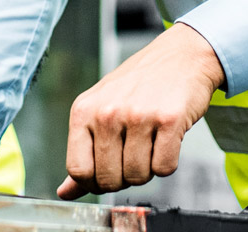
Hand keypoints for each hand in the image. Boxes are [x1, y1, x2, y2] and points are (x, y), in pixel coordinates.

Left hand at [57, 22, 224, 199]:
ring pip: (137, 177)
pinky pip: (164, 168)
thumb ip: (83, 152)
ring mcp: (138, 115)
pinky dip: (167, 162)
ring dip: (147, 169)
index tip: (107, 172)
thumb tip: (65, 191)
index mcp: (83, 111)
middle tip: (134, 153)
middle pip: (108, 179)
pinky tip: (166, 139)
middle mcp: (107, 112)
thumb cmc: (139, 85)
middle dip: (124, 177)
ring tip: (150, 141)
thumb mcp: (100, 110)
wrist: (182, 56)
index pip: (78, 170)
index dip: (94, 182)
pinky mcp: (169, 119)